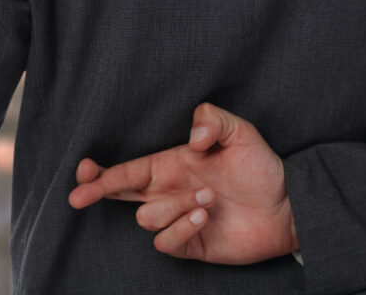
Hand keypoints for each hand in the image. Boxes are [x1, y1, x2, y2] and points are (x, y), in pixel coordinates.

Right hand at [68, 102, 299, 264]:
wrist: (286, 205)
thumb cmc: (260, 166)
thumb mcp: (240, 131)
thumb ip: (212, 120)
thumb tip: (190, 137)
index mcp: (173, 163)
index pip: (129, 167)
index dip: (103, 170)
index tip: (83, 169)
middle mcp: (170, 191)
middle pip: (121, 193)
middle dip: (97, 190)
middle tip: (80, 195)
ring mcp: (178, 218)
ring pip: (147, 217)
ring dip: (174, 206)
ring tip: (208, 196)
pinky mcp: (190, 244)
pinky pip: (165, 242)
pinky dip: (182, 227)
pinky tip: (204, 216)